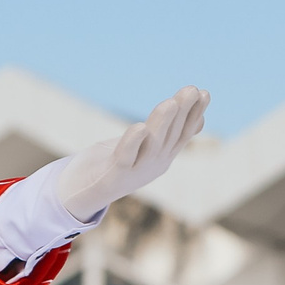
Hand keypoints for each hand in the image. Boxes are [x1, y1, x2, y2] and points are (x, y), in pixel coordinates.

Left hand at [57, 87, 208, 219]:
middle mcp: (154, 165)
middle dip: (182, 112)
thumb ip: (167, 134)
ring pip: (152, 144)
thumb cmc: (113, 167)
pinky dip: (132, 142)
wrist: (80, 195)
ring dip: (161, 123)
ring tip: (169, 102)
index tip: (204, 93)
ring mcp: (136, 171)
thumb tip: (199, 120)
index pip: (183, 133)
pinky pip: (125, 157)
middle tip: (192, 90)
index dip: (194, 114)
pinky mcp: (114, 175)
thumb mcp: (146, 149)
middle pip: (171, 135)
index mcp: (162, 157)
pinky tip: (139, 127)